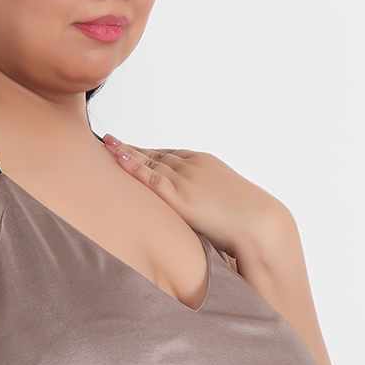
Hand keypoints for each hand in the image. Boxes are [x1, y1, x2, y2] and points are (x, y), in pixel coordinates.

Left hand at [101, 134, 291, 262]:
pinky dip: (131, 165)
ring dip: (125, 152)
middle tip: (107, 140)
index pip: (169, 154)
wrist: (259, 223)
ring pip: (148, 160)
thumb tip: (200, 213)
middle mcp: (192, 165)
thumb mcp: (224, 204)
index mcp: (205, 163)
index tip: (129, 148)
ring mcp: (185, 178)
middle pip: (155, 154)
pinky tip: (116, 156)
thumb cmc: (247, 221)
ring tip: (104, 144)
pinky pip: (149, 176)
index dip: (147, 152)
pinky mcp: (179, 195)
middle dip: (131, 148)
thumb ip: (206, 202)